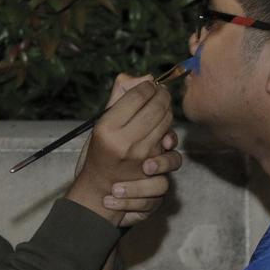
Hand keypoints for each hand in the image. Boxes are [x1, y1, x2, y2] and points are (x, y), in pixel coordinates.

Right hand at [68, 77, 173, 224]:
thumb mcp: (100, 125)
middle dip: (163, 96)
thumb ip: (119, 99)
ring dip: (168, 114)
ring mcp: (142, 158)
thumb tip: (145, 78)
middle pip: (157, 107)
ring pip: (168, 125)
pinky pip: (171, 148)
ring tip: (162, 111)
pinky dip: (169, 139)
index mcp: (107, 128)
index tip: (150, 84)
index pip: (138, 95)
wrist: (98, 191)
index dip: (149, 85)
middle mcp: (125, 143)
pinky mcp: (154, 172)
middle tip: (161, 93)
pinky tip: (164, 136)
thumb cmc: (98, 154)